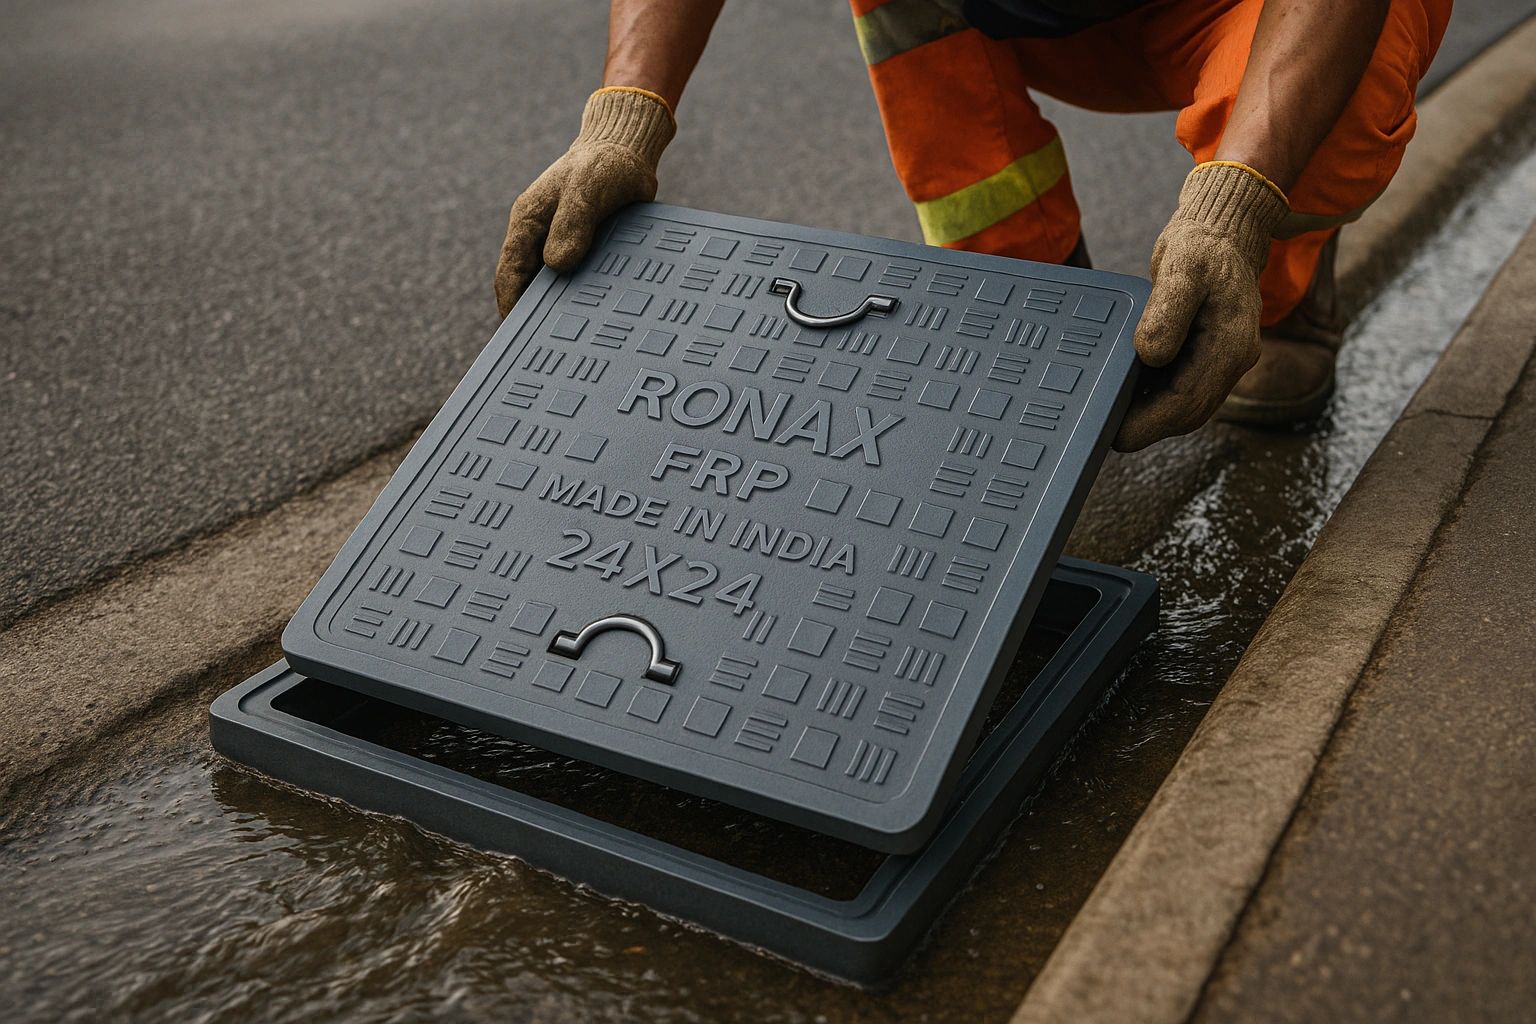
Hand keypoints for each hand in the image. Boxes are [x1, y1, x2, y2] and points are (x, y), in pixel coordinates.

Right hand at [495, 87, 675, 316]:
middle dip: (535, 314)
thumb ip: (573, 222)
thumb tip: (557, 264)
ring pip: (555, 285)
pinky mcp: (586, 248)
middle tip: (549, 346)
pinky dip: (584, 297)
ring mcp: (561, 243)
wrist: (628, 149)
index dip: (512, 304)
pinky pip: (580, 279)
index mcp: (528, 222)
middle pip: (529, 285)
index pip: (510, 272)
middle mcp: (540, 236)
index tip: (520, 333)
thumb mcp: (588, 189)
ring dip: (562, 307)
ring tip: (575, 338)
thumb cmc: (605, 163)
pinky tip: (599, 317)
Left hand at [1114, 163, 1289, 451]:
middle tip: (1101, 432)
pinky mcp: (1205, 357)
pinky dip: (1153, 398)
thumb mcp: (1183, 267)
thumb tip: (1151, 356)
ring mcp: (1220, 361)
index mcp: (1231, 345)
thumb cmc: (1202, 246)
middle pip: (1187, 412)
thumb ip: (1167, 311)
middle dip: (1146, 427)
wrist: (1222, 232)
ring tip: (1106, 418)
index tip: (1115, 434)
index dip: (1150, 423)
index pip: (1189, 400)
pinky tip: (1123, 395)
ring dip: (1149, 417)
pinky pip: (1181, 389)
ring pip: (1185, 405)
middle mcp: (1231, 360)